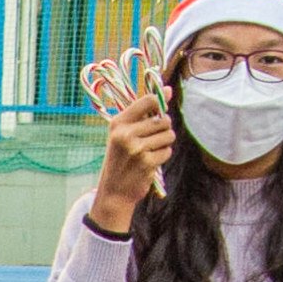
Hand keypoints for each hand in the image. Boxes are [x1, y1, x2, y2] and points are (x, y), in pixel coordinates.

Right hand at [88, 94, 176, 231]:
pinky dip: (162, 156)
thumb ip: (145, 112)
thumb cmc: (120, 159)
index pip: (149, 100)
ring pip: (169, 135)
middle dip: (163, 129)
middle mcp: (125, 134)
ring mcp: (136, 149)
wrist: (114, 191)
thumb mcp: (124, 133)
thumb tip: (169, 90)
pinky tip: (150, 162)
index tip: (157, 112)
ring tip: (150, 151)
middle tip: (151, 139)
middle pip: (163, 120)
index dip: (160, 103)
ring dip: (164, 143)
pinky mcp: (146, 163)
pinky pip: (167, 151)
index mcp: (118, 123)